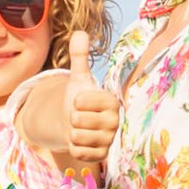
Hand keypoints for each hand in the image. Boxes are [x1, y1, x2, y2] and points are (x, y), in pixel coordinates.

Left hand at [62, 30, 119, 163]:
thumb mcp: (78, 77)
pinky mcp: (102, 156)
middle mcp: (115, 122)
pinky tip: (81, 140)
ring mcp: (109, 140)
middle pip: (77, 122)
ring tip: (81, 128)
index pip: (81, 103)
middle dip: (73, 118)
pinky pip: (78, 152)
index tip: (82, 101)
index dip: (75, 102)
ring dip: (73, 133)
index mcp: (111, 101)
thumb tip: (80, 33)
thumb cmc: (80, 98)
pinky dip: (74, 146)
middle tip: (80, 116)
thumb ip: (80, 56)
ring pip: (76, 137)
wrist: (77, 123)